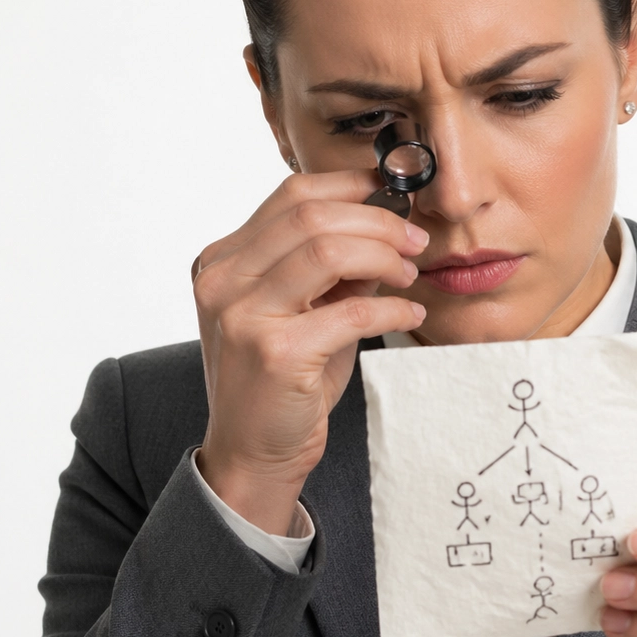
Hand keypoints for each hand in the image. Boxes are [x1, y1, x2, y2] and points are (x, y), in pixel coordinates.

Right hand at [192, 169, 427, 533]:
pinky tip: (408, 312)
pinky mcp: (276, 352)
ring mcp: (243, 314)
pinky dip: (391, 306)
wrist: (252, 451)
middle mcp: (223, 280)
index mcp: (223, 260)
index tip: (391, 192)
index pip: (291, 195)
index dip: (349, 186)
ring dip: (383, 255)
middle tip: (414, 239)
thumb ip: (333, 268)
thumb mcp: (302, 310)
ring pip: (328, 251)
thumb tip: (386, 226)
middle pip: (312, 215)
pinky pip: (351, 309)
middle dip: (377, 221)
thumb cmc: (283, 380)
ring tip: (409, 273)